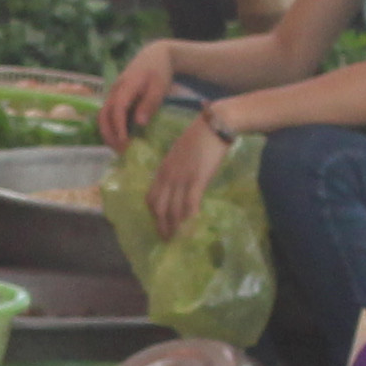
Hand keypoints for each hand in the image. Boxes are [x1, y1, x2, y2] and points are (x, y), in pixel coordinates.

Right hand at [98, 36, 182, 149]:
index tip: (125, 142)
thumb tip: (139, 123)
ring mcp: (113, 94)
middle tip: (120, 151)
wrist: (154, 55)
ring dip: (107, 133)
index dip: (119, 127)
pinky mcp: (115, 97)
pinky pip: (108, 114)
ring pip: (103, 116)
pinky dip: (111, 127)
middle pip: (104, 115)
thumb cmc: (159, 71)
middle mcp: (115, 90)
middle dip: (109, 134)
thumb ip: (150, 104)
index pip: (117, 109)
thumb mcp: (159, 86)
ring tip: (118, 148)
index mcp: (126, 86)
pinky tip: (120, 138)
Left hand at [147, 106, 232, 239]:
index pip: (151, 196)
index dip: (153, 214)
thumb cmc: (199, 136)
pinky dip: (189, 219)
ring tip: (177, 240)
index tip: (159, 224)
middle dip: (161, 226)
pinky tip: (191, 229)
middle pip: (159, 207)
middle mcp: (168, 176)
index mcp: (163, 169)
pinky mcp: (198, 179)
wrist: (214, 125)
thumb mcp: (179, 153)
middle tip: (167, 239)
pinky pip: (190, 204)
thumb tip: (178, 184)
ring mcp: (182, 178)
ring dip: (174, 227)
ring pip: (173, 209)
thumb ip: (175, 169)